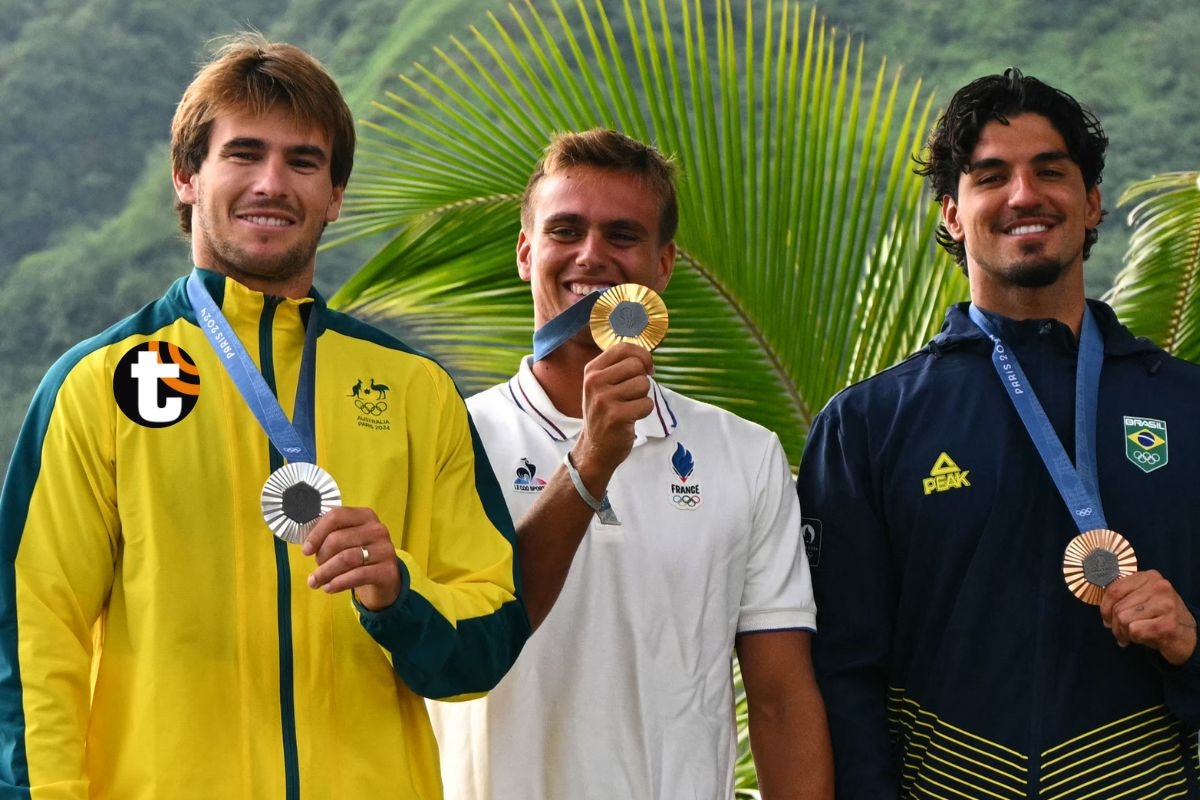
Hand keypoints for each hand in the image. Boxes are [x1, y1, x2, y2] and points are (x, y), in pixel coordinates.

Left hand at [303, 506, 402, 611]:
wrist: (386, 578)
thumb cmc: (360, 556)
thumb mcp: (348, 541)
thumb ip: (329, 536)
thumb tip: (307, 545)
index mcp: (365, 516)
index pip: (336, 516)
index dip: (316, 534)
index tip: (306, 551)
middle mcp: (377, 529)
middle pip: (338, 539)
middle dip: (321, 557)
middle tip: (317, 569)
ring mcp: (385, 549)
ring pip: (346, 558)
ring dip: (325, 572)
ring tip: (316, 582)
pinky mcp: (387, 570)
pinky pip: (358, 575)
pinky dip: (338, 583)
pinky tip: (329, 588)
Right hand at [571, 343, 654, 492]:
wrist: (595, 448)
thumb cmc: (604, 413)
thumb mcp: (602, 386)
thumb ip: (619, 368)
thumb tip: (646, 358)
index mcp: (592, 370)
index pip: (623, 348)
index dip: (642, 355)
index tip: (647, 368)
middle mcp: (595, 382)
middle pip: (636, 365)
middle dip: (642, 379)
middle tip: (633, 395)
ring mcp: (604, 399)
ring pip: (643, 384)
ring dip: (643, 397)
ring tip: (629, 407)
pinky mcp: (616, 416)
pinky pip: (646, 404)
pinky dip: (644, 411)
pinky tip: (631, 418)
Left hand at [1100, 569, 1197, 665]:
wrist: (1188, 638)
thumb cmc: (1159, 618)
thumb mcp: (1143, 600)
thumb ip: (1124, 596)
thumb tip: (1104, 609)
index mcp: (1150, 577)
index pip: (1114, 589)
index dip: (1105, 607)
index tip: (1107, 618)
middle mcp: (1160, 587)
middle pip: (1117, 607)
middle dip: (1115, 624)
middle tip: (1121, 632)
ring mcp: (1166, 605)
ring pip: (1124, 619)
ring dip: (1124, 632)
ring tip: (1133, 635)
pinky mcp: (1168, 624)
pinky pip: (1134, 631)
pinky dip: (1135, 638)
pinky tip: (1145, 638)